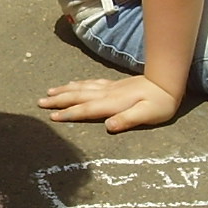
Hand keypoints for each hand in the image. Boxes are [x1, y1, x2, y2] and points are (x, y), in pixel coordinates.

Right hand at [38, 74, 180, 132]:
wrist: (168, 81)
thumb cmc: (161, 103)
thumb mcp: (148, 114)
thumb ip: (128, 119)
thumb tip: (109, 126)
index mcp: (112, 103)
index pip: (86, 109)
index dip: (68, 113)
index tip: (52, 117)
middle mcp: (107, 93)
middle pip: (77, 96)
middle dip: (58, 100)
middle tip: (39, 102)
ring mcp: (109, 87)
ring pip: (81, 88)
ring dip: (64, 90)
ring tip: (49, 92)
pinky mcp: (114, 85)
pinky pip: (89, 83)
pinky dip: (77, 84)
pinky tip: (72, 84)